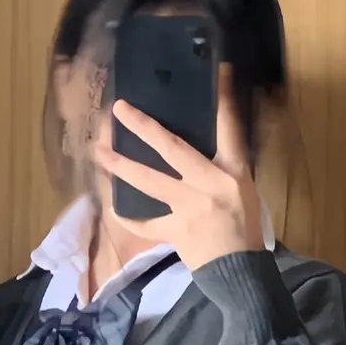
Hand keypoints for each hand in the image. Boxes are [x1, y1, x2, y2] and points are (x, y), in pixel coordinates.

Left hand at [100, 68, 263, 272]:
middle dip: (144, 127)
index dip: (223, 99)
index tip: (216, 70)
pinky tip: (113, 206)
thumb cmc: (246, 230)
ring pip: (149, 182)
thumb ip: (224, 166)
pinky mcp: (174, 232)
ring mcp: (187, 209)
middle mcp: (206, 185)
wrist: (240, 274)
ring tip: (99, 152)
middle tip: (119, 109)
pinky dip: (129, 217)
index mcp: (231, 173)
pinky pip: (145, 224)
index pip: (229, 128)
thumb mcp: (246, 191)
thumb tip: (193, 144)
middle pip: (171, 149)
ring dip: (121, 166)